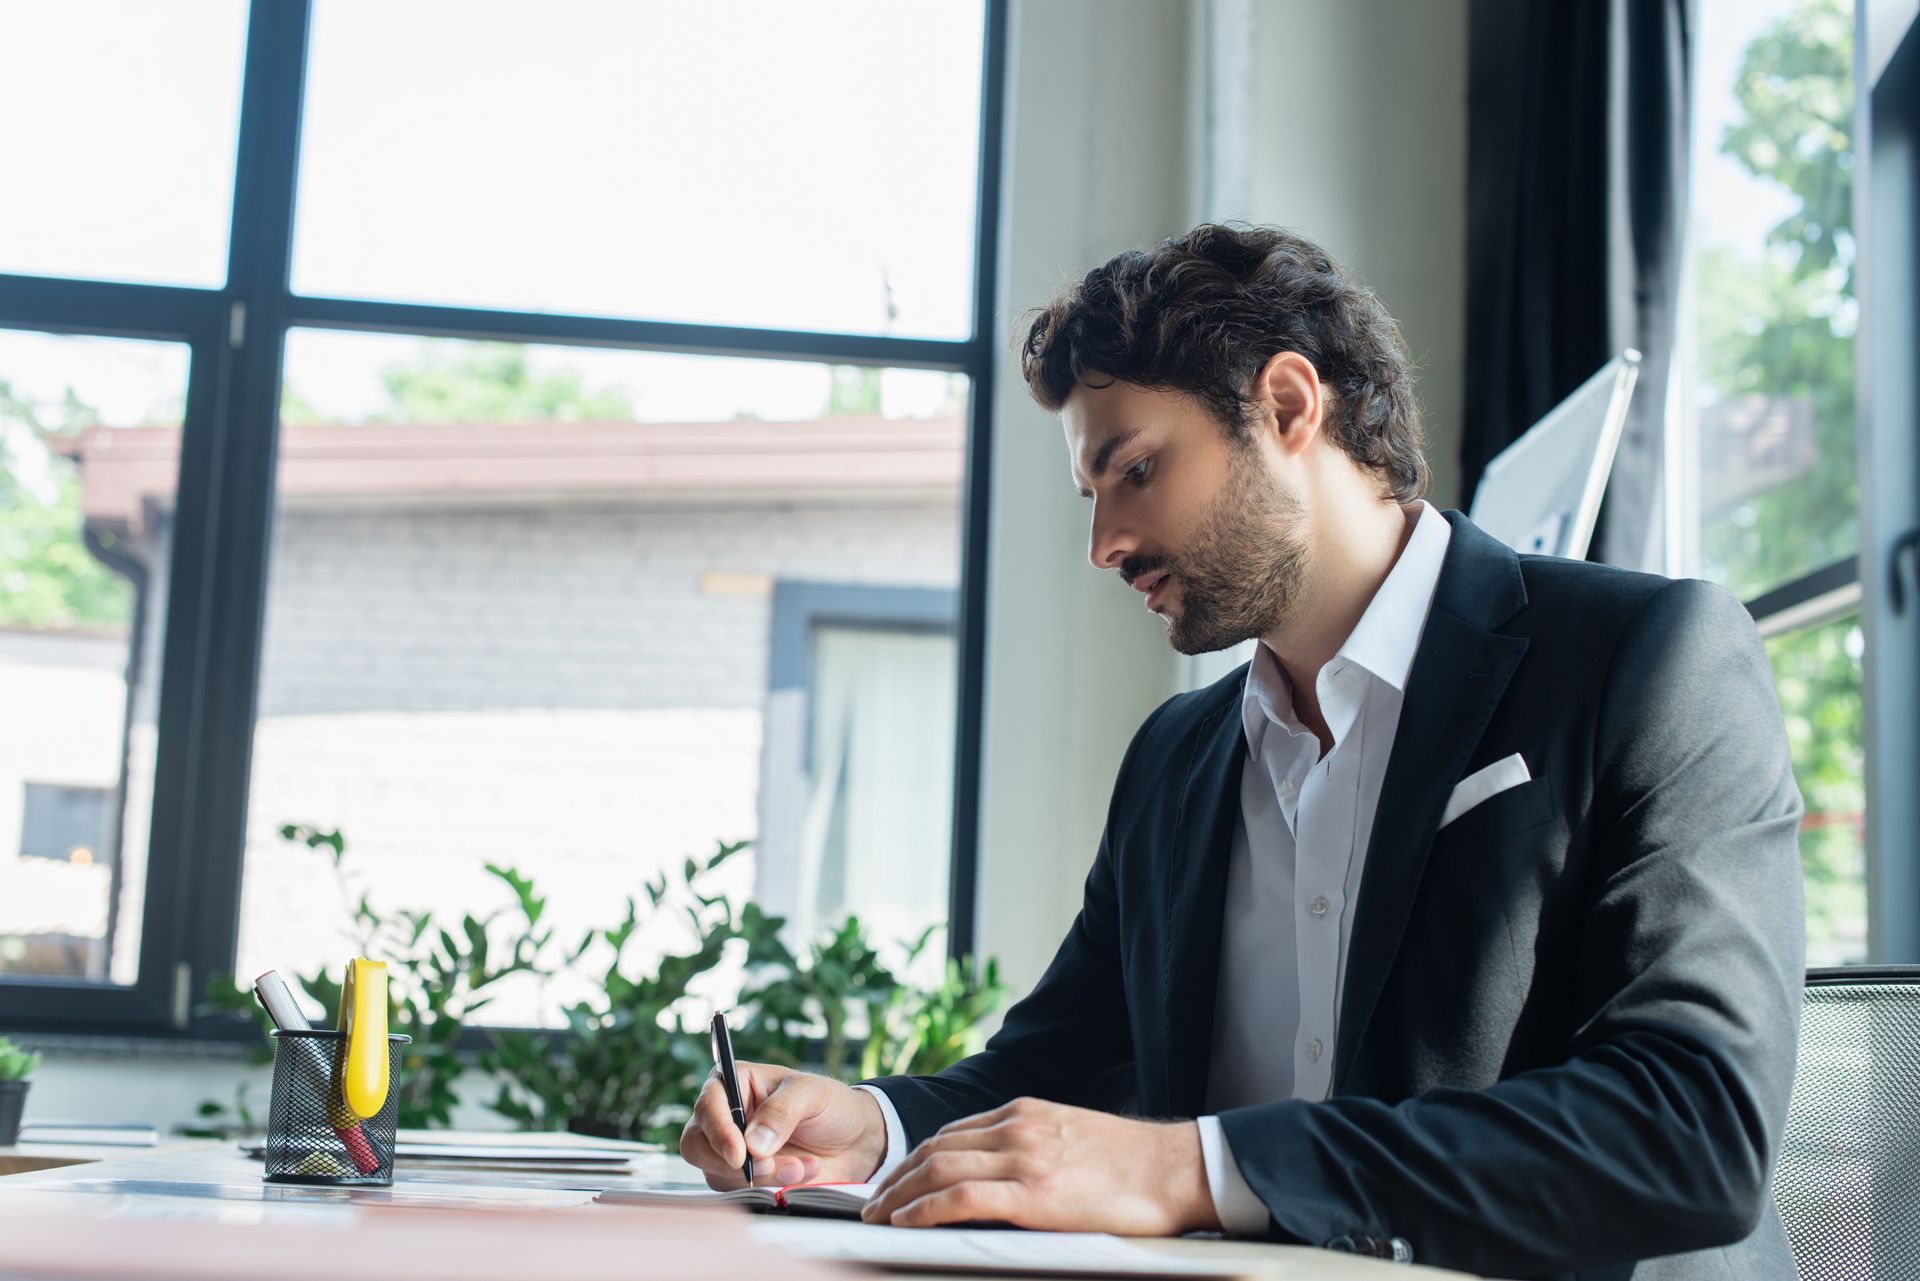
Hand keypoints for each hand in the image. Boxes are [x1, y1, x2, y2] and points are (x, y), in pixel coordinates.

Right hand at [679, 1061, 888, 1189]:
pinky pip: (741, 1192)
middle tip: (767, 1166)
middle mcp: (725, 1117)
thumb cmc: (831, 1105)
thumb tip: (752, 1143)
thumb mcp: (812, 1093)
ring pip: (718, 1173)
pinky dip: (771, 1187)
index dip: (717, 1129)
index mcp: (735, 1083)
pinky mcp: (745, 1179)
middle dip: (729, 1162)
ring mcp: (732, 1151)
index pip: (707, 1104)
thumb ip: (782, 1111)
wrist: (855, 1141)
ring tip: (801, 1165)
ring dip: (760, 1176)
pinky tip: (802, 1172)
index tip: (739, 1153)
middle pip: (696, 1144)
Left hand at [859, 1097, 1220, 1234]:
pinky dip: (924, 1209)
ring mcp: (1024, 1157)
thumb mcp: (1074, 1138)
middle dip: (897, 1175)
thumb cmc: (1135, 1164)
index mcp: (1027, 1112)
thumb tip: (1005, 1177)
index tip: (898, 1177)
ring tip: (877, 1216)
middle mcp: (1018, 1127)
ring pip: (939, 1168)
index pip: (954, 1131)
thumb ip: (1036, 1147)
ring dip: (898, 1193)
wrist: (1178, 1169)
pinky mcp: (1033, 1192)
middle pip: (936, 1147)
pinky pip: (960, 1197)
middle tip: (872, 1200)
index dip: (918, 1157)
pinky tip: (904, 1222)